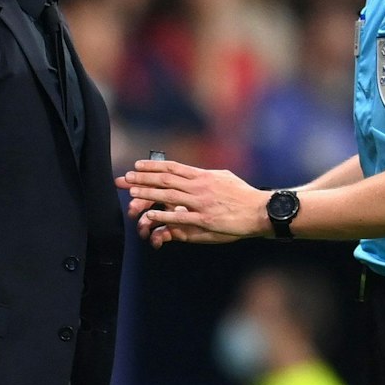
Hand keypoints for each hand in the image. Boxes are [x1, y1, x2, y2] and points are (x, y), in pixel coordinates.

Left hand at [117, 160, 268, 246]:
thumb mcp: (224, 178)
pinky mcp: (205, 219)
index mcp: (203, 176)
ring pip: (168, 195)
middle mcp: (199, 186)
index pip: (172, 168)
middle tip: (125, 177)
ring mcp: (201, 202)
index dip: (152, 166)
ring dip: (148, 193)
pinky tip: (149, 214)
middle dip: (143, 178)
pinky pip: (179, 216)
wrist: (259, 210)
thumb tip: (195, 174)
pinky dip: (163, 214)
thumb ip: (206, 176)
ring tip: (132, 192)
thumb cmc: (243, 195)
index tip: (137, 165)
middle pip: (165, 179)